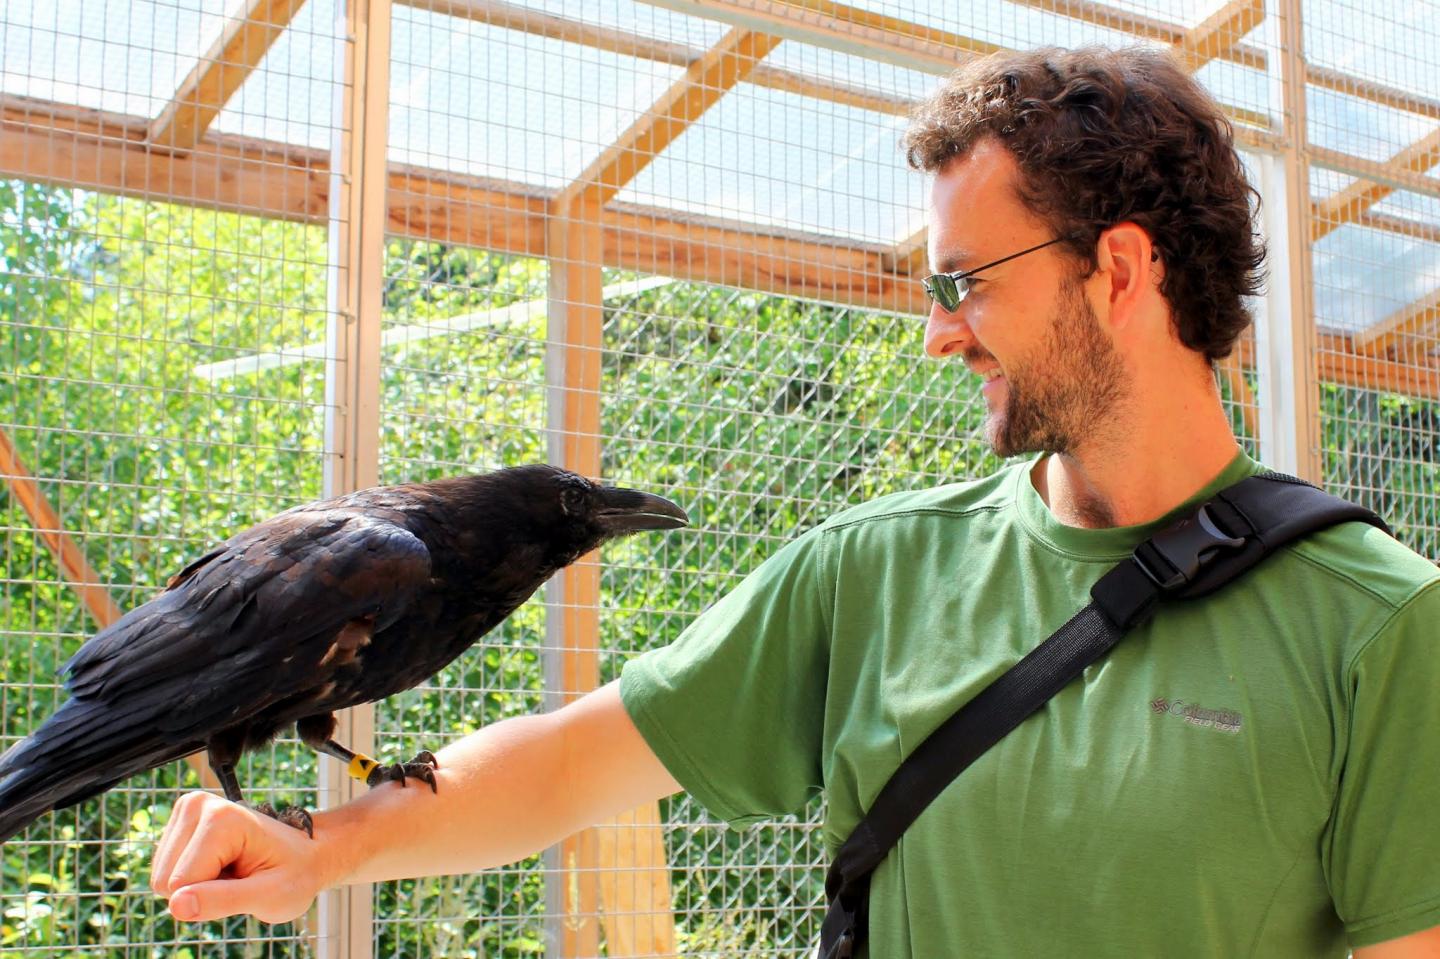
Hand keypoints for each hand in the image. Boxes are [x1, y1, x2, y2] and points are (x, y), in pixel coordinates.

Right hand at [150, 792, 328, 923]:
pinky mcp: (178, 824)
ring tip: (233, 870)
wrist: (302, 856)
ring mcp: (186, 811)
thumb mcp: (271, 895)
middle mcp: (197, 804)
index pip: (181, 883)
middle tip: (240, 877)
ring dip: (197, 885)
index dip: (212, 896)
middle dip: (201, 890)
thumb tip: (177, 905)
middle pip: (165, 880)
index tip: (246, 879)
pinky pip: (163, 873)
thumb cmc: (294, 874)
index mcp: (222, 817)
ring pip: (160, 879)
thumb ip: (223, 900)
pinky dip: (192, 879)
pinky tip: (221, 866)